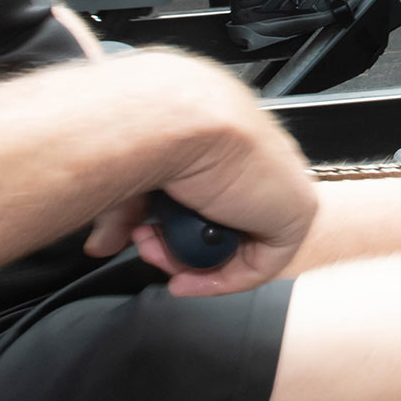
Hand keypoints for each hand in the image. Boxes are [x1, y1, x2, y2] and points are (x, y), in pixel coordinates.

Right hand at [72, 51, 321, 293]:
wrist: (175, 120)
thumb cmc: (152, 126)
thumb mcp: (136, 172)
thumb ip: (129, 208)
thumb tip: (104, 241)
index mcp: (229, 136)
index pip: (212, 193)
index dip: (173, 223)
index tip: (142, 235)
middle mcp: (257, 156)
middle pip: (224, 220)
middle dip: (178, 243)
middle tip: (148, 247)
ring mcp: (281, 181)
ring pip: (240, 241)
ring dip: (194, 260)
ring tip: (158, 255)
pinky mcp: (296, 211)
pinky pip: (264, 261)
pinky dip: (225, 280)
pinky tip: (189, 279)